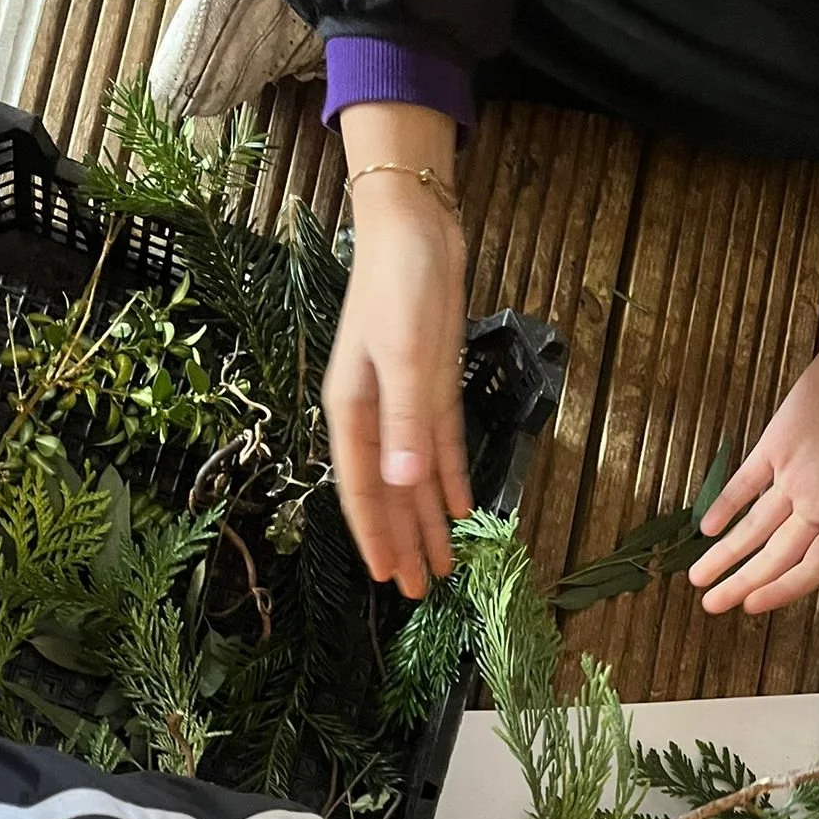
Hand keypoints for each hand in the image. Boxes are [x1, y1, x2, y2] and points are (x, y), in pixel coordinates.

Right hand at [325, 104, 469, 599]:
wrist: (415, 226)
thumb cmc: (399, 283)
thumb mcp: (403, 352)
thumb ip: (406, 419)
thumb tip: (402, 482)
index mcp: (355, 411)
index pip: (364, 488)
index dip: (377, 535)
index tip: (390, 578)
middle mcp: (376, 416)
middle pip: (390, 494)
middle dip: (404, 542)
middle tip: (419, 592)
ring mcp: (404, 402)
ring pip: (417, 477)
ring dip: (430, 520)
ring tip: (443, 566)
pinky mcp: (432, 386)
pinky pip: (441, 446)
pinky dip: (451, 477)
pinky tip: (463, 510)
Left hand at [687, 264, 818, 615]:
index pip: (807, 568)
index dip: (779, 589)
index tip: (750, 607)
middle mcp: (816, 506)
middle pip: (773, 556)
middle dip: (742, 581)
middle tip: (710, 604)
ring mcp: (792, 478)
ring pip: (753, 526)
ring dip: (726, 552)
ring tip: (697, 578)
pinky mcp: (774, 448)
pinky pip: (745, 483)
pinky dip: (725, 504)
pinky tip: (706, 527)